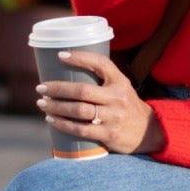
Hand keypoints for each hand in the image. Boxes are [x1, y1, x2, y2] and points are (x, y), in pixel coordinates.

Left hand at [36, 50, 163, 154]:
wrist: (148, 132)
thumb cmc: (125, 106)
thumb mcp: (120, 88)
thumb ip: (100, 80)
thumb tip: (64, 72)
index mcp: (120, 81)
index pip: (100, 63)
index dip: (79, 57)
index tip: (60, 55)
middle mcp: (118, 97)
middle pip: (82, 91)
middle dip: (57, 89)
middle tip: (41, 88)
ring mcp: (114, 117)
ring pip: (78, 110)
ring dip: (56, 107)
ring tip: (42, 104)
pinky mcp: (109, 134)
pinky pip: (81, 129)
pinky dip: (63, 124)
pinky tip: (52, 120)